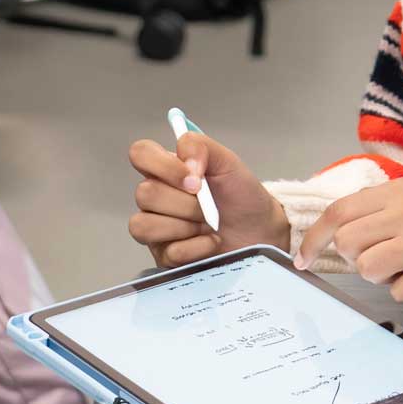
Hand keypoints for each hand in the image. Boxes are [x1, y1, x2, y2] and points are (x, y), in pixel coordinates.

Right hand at [127, 133, 286, 266]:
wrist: (261, 230)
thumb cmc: (242, 196)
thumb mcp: (228, 161)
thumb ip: (201, 147)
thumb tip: (185, 164)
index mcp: (167, 170)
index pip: (140, 154)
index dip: (163, 166)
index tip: (194, 179)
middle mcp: (156, 198)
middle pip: (144, 194)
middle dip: (185, 203)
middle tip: (209, 207)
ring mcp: (157, 229)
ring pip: (143, 225)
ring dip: (184, 226)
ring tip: (207, 225)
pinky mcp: (165, 256)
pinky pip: (167, 252)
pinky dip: (195, 247)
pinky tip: (210, 241)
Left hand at [296, 179, 402, 302]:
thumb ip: (384, 210)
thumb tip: (338, 235)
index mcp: (402, 189)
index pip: (339, 211)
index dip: (314, 238)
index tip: (303, 258)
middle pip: (347, 242)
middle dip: (354, 259)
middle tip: (380, 260)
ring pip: (369, 268)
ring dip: (383, 277)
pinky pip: (400, 292)